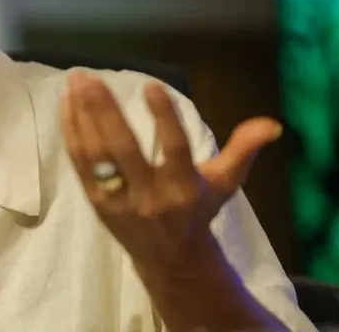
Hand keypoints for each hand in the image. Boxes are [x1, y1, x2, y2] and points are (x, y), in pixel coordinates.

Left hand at [60, 71, 282, 270]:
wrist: (170, 261)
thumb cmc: (197, 212)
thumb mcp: (225, 184)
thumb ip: (242, 151)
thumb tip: (271, 124)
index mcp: (183, 188)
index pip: (173, 149)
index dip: (164, 119)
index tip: (152, 86)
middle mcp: (149, 195)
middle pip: (122, 150)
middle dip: (104, 112)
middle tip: (91, 77)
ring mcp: (118, 200)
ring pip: (95, 155)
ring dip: (81, 116)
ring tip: (75, 81)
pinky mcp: (95, 201)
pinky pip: (79, 164)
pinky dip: (71, 132)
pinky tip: (67, 103)